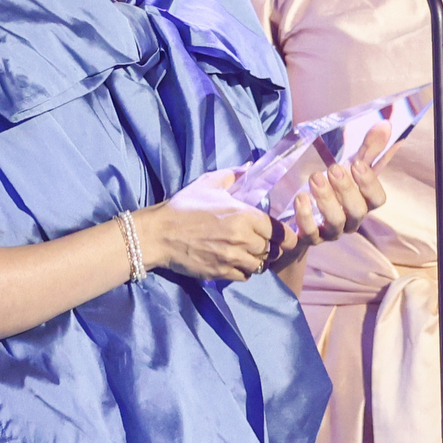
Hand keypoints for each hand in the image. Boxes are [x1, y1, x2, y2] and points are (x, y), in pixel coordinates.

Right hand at [140, 168, 274, 281]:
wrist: (159, 233)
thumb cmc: (184, 206)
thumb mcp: (208, 183)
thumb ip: (234, 174)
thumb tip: (251, 166)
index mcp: (244, 216)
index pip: (279, 231)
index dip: (283, 234)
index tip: (282, 234)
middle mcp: (243, 239)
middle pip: (271, 249)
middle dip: (270, 246)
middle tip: (263, 242)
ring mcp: (232, 258)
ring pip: (260, 265)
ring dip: (257, 259)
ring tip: (249, 253)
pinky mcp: (221, 273)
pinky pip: (244, 276)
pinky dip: (244, 271)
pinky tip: (236, 262)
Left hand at [271, 130, 392, 267]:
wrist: (298, 219)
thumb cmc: (330, 189)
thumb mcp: (347, 168)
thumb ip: (366, 149)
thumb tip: (385, 124)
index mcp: (362, 202)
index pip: (377, 200)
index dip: (370, 183)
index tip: (357, 164)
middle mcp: (349, 221)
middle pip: (357, 212)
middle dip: (346, 190)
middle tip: (333, 168)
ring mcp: (329, 232)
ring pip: (335, 223)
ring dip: (326, 201)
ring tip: (314, 179)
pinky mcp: (306, 238)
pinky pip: (309, 234)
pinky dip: (304, 217)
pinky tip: (300, 198)